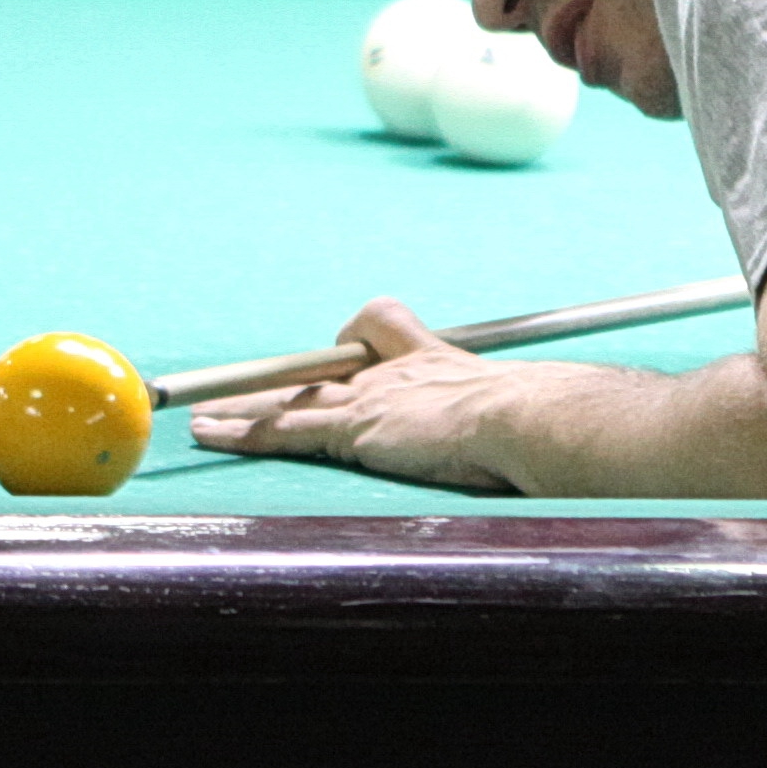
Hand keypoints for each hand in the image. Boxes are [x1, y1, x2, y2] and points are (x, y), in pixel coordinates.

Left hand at [190, 297, 553, 489]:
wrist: (527, 420)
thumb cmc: (543, 422)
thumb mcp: (530, 408)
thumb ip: (526, 416)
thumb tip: (565, 437)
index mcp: (437, 363)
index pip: (383, 330)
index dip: (360, 340)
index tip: (346, 345)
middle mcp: (395, 373)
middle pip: (323, 364)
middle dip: (285, 380)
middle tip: (246, 388)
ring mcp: (370, 400)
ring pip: (290, 397)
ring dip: (243, 408)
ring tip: (202, 416)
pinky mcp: (353, 431)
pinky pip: (282, 429)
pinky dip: (242, 431)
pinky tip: (208, 433)